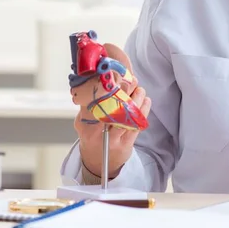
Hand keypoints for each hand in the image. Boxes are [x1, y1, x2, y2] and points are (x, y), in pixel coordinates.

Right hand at [74, 43, 151, 178]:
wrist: (98, 164)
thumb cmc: (92, 134)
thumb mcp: (84, 116)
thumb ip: (89, 96)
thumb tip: (95, 70)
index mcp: (84, 120)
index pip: (94, 95)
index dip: (104, 76)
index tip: (110, 64)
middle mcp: (97, 130)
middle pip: (113, 102)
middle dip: (124, 86)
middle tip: (129, 77)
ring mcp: (112, 138)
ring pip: (128, 112)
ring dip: (136, 96)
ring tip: (138, 89)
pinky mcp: (127, 143)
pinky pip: (138, 122)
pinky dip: (144, 108)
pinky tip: (145, 99)